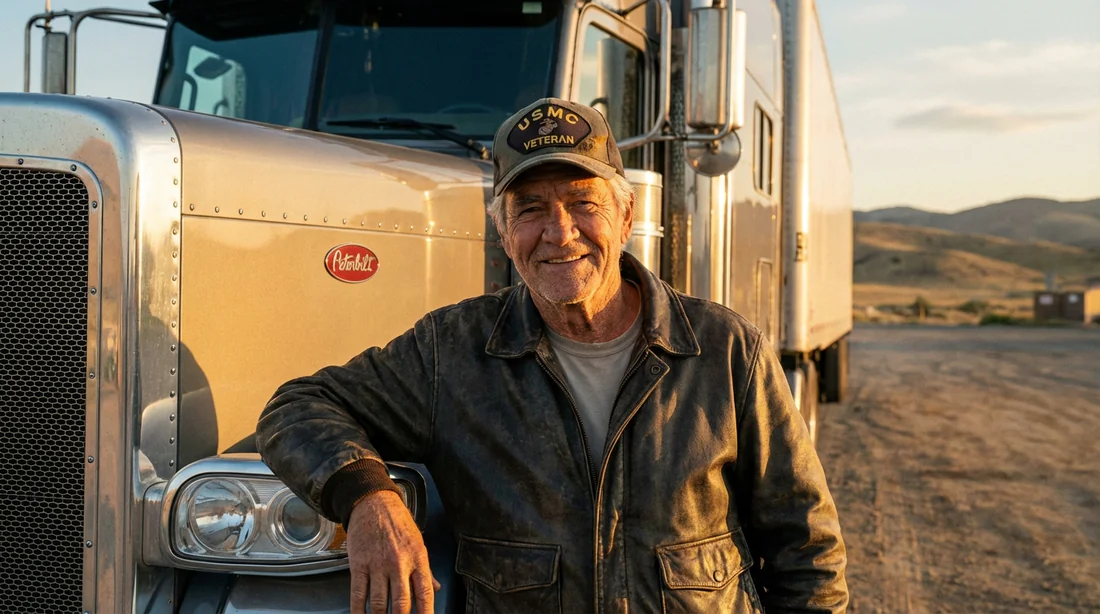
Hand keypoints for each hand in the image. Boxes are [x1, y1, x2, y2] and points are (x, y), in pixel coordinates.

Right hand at [347, 490, 440, 613]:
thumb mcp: (418, 542)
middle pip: (401, 604)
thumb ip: (426, 570)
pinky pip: (358, 594)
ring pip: (379, 603)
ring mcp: (377, 565)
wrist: (374, 503)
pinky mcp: (359, 564)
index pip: (425, 593)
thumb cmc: (398, 522)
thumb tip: (435, 589)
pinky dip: (358, 611)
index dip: (425, 613)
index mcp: (418, 559)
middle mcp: (399, 564)